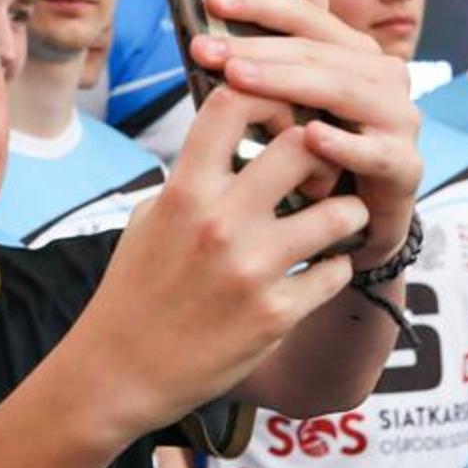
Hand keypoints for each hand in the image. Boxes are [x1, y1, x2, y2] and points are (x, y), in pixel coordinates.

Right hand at [75, 82, 370, 433]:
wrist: (120, 371)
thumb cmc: (135, 287)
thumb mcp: (151, 216)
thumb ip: (194, 174)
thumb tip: (234, 134)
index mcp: (184, 190)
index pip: (232, 103)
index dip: (267, 96)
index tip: (278, 118)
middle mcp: (219, 223)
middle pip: (301, 145)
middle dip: (322, 152)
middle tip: (320, 172)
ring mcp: (252, 270)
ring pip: (340, 211)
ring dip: (346, 212)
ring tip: (334, 221)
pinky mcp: (276, 315)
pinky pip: (337, 272)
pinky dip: (335, 268)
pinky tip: (318, 271)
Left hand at [188, 0, 421, 268]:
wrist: (361, 219)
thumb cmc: (325, 152)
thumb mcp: (297, 98)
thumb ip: (293, 40)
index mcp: (357, 52)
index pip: (308, 16)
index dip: (260, 5)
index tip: (212, 0)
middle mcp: (384, 77)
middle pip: (317, 53)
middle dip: (257, 49)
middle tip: (207, 50)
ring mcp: (398, 119)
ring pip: (342, 91)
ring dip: (287, 83)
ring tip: (238, 78)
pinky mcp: (405, 165)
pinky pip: (372, 152)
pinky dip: (341, 143)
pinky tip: (309, 136)